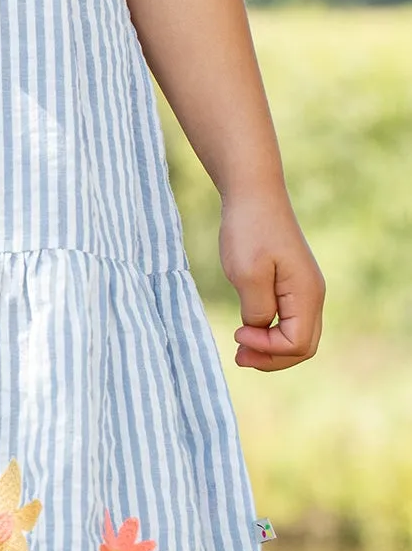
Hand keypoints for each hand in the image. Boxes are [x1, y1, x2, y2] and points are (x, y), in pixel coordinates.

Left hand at [220, 191, 324, 370]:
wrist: (253, 192)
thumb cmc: (249, 230)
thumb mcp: (247, 274)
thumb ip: (257, 309)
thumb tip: (260, 328)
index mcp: (307, 294)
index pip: (297, 344)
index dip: (267, 349)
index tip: (237, 333)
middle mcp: (313, 295)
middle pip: (304, 346)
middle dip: (272, 358)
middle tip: (238, 357)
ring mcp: (304, 288)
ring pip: (297, 334)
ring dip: (271, 347)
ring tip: (240, 347)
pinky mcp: (292, 282)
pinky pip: (289, 319)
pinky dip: (271, 331)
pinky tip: (248, 327)